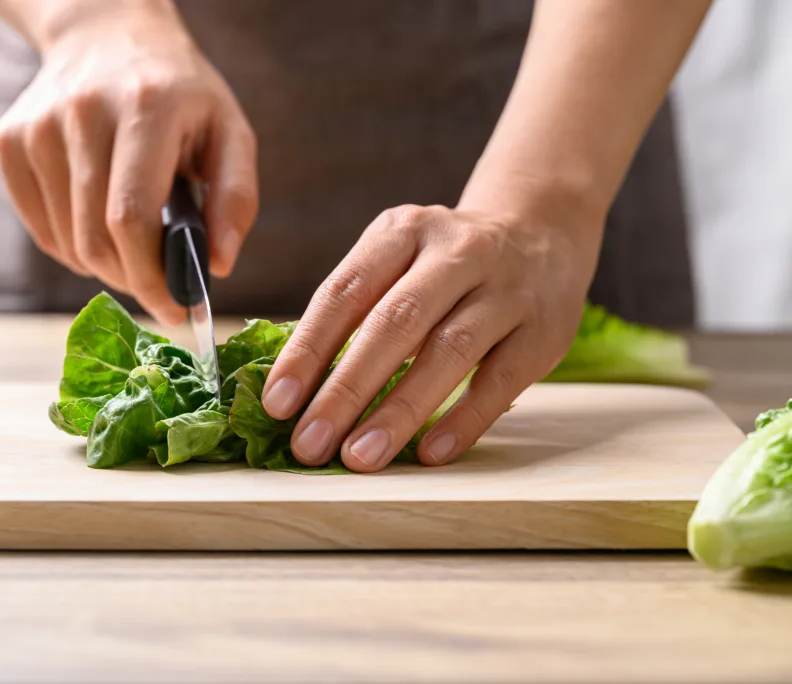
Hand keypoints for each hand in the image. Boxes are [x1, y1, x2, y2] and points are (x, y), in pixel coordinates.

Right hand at [0, 3, 257, 323]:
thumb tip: (218, 265)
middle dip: (133, 281)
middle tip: (160, 286)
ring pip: (68, 242)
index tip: (177, 308)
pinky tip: (101, 225)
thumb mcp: (229, 131)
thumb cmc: (180, 95)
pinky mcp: (10, 141)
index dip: (152, 278)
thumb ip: (235, 197)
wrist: (106, 36)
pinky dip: (75, 248)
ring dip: (106, 266)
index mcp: (147, 107)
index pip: (131, 217)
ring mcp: (38, 126)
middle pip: (96, 239)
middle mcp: (83, 112)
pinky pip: (42, 230)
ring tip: (135, 245)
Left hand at [260, 203, 599, 472]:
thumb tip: (294, 389)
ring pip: (448, 351)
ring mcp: (506, 289)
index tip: (276, 403)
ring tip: (359, 458)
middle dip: (345, 390)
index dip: (307, 350)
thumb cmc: (443, 262)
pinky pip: (500, 380)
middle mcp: (456, 252)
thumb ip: (354, 309)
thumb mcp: (397, 257)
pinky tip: (430, 454)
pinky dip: (463, 419)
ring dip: (398, 410)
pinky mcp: (544, 331)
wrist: (542, 229)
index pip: (344, 291)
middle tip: (308, 444)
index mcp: (402, 230)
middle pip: (393, 323)